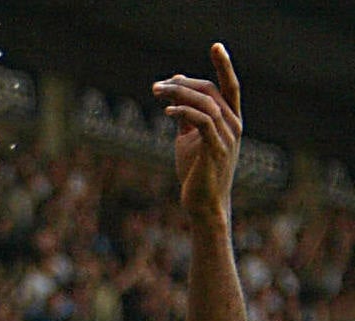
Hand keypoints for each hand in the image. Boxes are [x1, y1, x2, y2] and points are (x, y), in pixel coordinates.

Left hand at [155, 45, 241, 223]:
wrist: (202, 204)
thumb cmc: (195, 172)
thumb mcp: (188, 139)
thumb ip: (185, 118)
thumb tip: (174, 98)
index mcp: (230, 119)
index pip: (229, 85)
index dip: (225, 64)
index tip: (216, 46)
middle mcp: (233, 124)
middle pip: (211, 91)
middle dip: (183, 84)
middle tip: (158, 85)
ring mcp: (227, 136)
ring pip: (205, 103)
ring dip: (179, 95)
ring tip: (157, 94)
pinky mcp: (216, 149)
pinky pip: (202, 122)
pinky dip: (185, 112)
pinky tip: (168, 111)